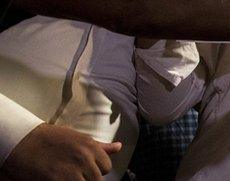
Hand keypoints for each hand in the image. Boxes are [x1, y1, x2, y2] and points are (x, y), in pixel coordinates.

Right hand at [0, 124, 121, 180]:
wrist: (24, 141)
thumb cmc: (50, 139)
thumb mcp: (77, 138)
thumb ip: (99, 146)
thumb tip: (119, 147)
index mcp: (91, 146)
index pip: (107, 167)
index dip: (96, 170)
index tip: (86, 169)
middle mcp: (85, 158)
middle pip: (98, 179)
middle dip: (88, 179)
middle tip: (75, 174)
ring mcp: (72, 170)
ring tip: (67, 176)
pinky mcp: (58, 180)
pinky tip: (60, 179)